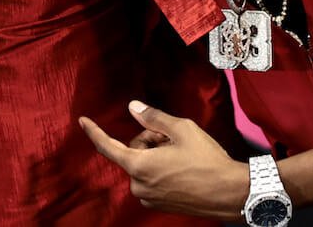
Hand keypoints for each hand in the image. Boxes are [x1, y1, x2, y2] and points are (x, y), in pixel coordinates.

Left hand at [79, 100, 249, 218]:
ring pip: (144, 165)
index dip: (94, 131)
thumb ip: (153, 117)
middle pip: (134, 152)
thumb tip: (133, 107)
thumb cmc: (206, 159)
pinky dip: (162, 170)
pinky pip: (152, 180)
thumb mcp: (180, 129)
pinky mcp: (160, 204)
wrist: (229, 192)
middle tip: (173, 138)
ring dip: (157, 155)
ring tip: (182, 154)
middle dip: (150, 140)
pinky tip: (183, 168)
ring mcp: (149, 197)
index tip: (83, 120)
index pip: (108, 146)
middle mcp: (139, 185)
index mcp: (139, 166)